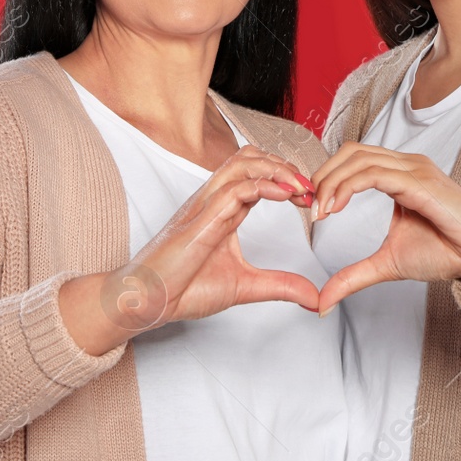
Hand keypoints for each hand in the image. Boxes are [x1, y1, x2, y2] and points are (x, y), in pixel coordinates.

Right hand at [60, 146, 317, 352]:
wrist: (144, 302)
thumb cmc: (183, 289)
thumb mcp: (245, 287)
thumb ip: (280, 286)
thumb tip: (315, 297)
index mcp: (223, 210)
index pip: (258, 176)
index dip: (287, 179)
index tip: (310, 197)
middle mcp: (214, 200)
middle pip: (251, 158)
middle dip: (285, 166)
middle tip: (310, 189)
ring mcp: (205, 206)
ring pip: (242, 164)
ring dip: (277, 169)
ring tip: (301, 188)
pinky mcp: (200, 220)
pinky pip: (233, 190)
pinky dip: (263, 186)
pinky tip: (284, 195)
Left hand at [310, 143, 460, 313]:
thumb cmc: (447, 252)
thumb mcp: (387, 265)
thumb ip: (354, 276)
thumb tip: (323, 301)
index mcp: (399, 174)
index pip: (353, 159)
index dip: (326, 177)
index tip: (310, 207)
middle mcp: (406, 165)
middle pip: (351, 151)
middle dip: (323, 175)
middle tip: (309, 206)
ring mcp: (414, 169)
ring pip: (359, 159)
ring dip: (331, 182)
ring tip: (320, 210)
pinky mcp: (420, 181)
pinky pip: (375, 174)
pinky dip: (348, 186)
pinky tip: (336, 207)